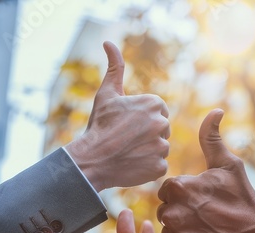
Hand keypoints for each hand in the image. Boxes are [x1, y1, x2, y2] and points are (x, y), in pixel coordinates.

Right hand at [66, 41, 169, 191]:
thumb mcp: (106, 94)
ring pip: (161, 149)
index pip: (159, 113)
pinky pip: (159, 167)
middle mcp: (161, 123)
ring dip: (148, 152)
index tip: (129, 127)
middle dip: (148, 136)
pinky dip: (148, 168)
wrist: (92, 159)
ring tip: (129, 153)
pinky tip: (132, 165)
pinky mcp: (160, 167)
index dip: (143, 121)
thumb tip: (108, 42)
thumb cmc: (99, 126)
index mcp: (154, 104)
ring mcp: (162, 147)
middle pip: (161, 131)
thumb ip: (114, 68)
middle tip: (127, 141)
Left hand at [157, 109, 254, 232]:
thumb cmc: (243, 198)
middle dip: (180, 214)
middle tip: (205, 216)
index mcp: (178, 188)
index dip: (182, 195)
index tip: (201, 200)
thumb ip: (211, 139)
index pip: (166, 192)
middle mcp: (172, 214)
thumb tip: (215, 111)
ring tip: (207, 230)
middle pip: (165, 213)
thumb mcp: (229, 165)